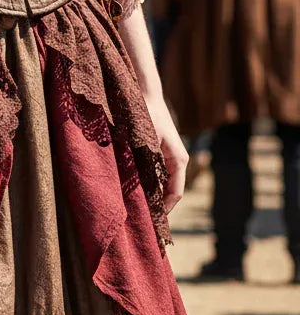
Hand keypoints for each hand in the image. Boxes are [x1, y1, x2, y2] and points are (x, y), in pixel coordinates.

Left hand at [144, 93, 188, 213]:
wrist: (146, 93)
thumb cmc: (147, 114)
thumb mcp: (145, 140)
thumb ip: (146, 163)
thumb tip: (142, 188)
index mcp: (178, 160)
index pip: (175, 193)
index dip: (164, 209)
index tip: (151, 221)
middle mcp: (178, 160)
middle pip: (170, 191)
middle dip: (158, 205)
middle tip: (142, 220)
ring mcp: (170, 156)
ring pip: (163, 183)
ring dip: (152, 195)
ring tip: (138, 210)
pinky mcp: (161, 152)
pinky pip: (157, 174)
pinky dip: (149, 184)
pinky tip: (135, 190)